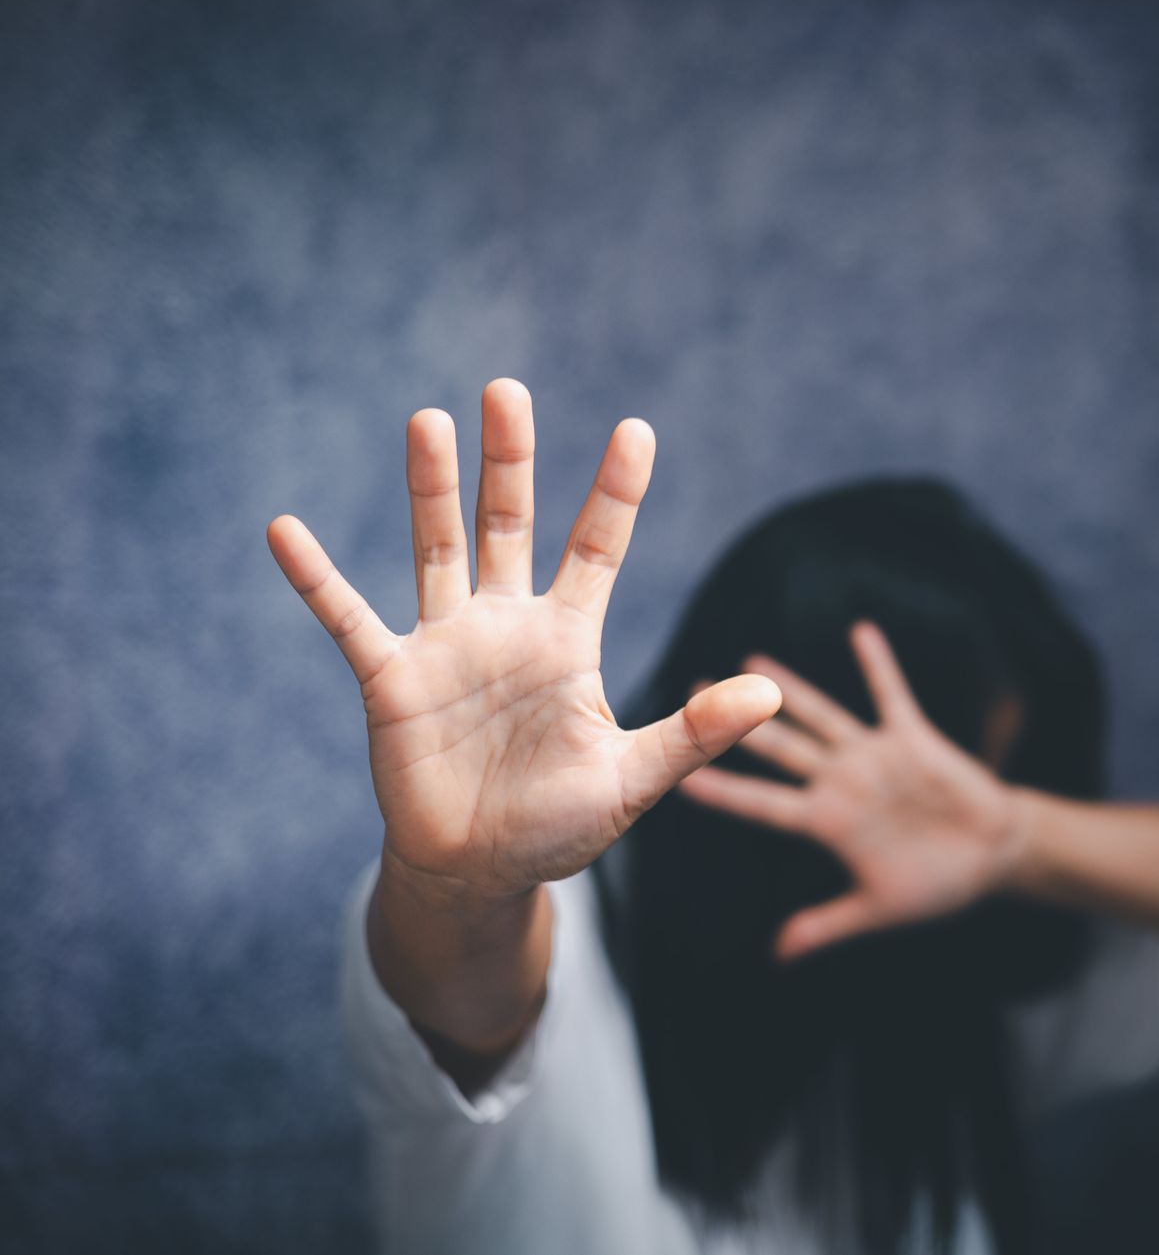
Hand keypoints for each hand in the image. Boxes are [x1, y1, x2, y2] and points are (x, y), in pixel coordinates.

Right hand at [267, 379, 781, 900]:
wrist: (479, 873)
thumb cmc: (559, 825)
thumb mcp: (633, 779)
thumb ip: (694, 733)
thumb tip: (771, 695)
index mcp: (568, 640)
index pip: (597, 548)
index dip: (615, 492)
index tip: (636, 429)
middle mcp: (506, 626)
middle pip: (508, 522)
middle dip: (509, 458)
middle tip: (506, 388)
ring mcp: (446, 646)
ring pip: (438, 549)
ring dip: (431, 487)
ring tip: (428, 419)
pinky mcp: (392, 681)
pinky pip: (349, 620)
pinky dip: (317, 578)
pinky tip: (285, 529)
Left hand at [678, 621, 1026, 959]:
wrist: (993, 855)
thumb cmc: (937, 884)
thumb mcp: (880, 909)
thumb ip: (829, 925)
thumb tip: (779, 954)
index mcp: (828, 822)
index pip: (764, 805)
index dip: (725, 792)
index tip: (679, 781)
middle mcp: (842, 782)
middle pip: (779, 748)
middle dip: (737, 724)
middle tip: (692, 693)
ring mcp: (873, 757)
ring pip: (821, 716)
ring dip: (790, 688)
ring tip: (751, 659)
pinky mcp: (912, 739)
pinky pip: (891, 696)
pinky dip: (878, 666)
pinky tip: (861, 632)